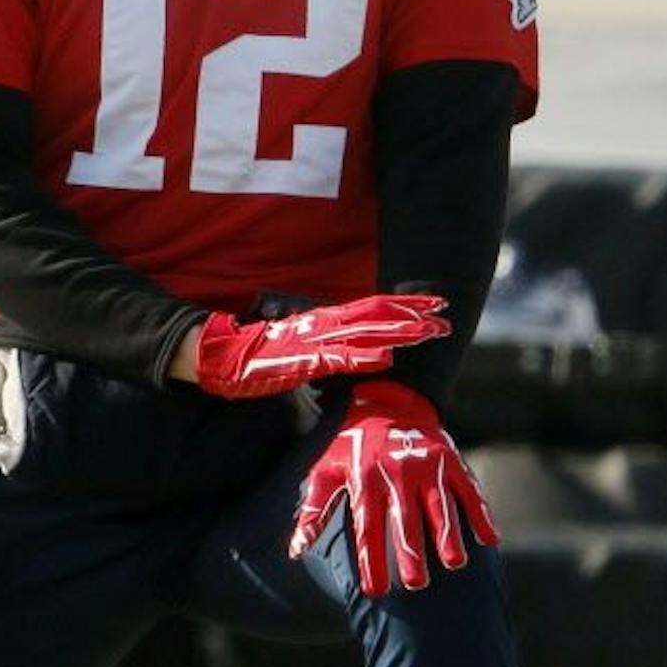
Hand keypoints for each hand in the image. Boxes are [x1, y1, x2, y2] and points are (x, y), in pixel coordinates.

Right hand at [190, 294, 447, 399]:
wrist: (221, 355)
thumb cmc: (258, 355)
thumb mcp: (300, 347)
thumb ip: (326, 346)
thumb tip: (354, 350)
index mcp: (324, 320)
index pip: (373, 307)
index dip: (404, 304)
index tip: (434, 304)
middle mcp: (324, 325)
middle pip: (377, 315)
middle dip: (412, 314)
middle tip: (445, 313)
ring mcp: (315, 342)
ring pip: (365, 333)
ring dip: (398, 333)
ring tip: (429, 331)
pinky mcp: (302, 362)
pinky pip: (338, 360)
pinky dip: (363, 358)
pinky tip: (387, 357)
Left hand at [291, 379, 498, 595]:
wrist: (385, 400)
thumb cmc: (351, 446)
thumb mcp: (326, 471)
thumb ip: (314, 511)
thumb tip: (296, 551)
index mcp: (366, 480)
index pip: (368, 528)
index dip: (371, 561)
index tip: (375, 591)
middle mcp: (397, 473)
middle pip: (405, 520)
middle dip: (411, 553)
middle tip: (417, 584)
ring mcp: (427, 466)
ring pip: (440, 506)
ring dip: (448, 535)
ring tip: (455, 563)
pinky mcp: (451, 460)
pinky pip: (468, 490)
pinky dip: (480, 514)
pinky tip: (489, 540)